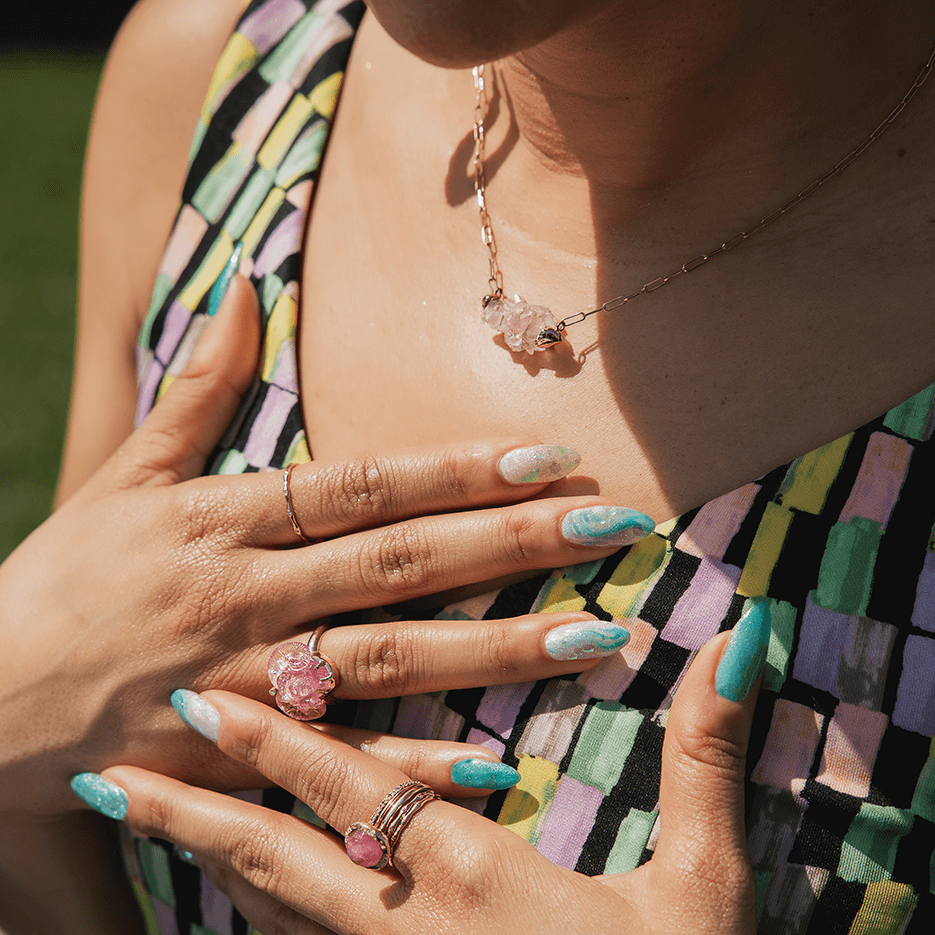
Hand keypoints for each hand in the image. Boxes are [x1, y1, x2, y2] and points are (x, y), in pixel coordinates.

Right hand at [0, 273, 656, 818]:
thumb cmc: (62, 581)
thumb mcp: (121, 476)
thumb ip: (194, 388)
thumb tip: (244, 290)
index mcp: (221, 521)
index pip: (359, 487)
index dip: (455, 471)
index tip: (547, 456)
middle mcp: (242, 598)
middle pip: (397, 564)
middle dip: (509, 544)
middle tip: (608, 526)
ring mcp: (244, 685)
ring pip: (387, 660)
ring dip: (496, 651)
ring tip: (595, 636)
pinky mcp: (235, 762)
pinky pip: (336, 764)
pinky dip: (414, 764)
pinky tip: (498, 758)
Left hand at [96, 604, 768, 934]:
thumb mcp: (706, 892)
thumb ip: (706, 762)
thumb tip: (738, 643)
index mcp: (476, 884)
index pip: (358, 793)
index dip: (282, 740)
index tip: (208, 696)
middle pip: (278, 861)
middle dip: (197, 809)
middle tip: (117, 769)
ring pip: (273, 918)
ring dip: (207, 861)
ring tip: (137, 818)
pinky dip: (257, 920)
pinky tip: (231, 898)